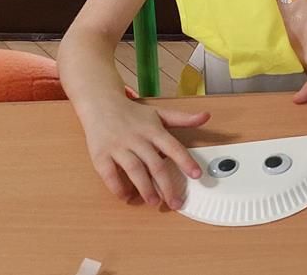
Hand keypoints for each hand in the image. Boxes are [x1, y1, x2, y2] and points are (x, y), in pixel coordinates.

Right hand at [80, 99, 209, 209]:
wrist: (101, 104)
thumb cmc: (133, 113)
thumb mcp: (160, 113)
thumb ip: (183, 119)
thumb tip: (206, 116)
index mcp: (153, 130)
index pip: (173, 147)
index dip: (186, 161)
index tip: (197, 175)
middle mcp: (137, 139)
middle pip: (155, 165)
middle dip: (167, 186)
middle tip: (175, 202)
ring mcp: (118, 147)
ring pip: (134, 170)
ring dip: (145, 188)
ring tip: (154, 201)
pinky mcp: (101, 155)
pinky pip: (109, 174)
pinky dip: (117, 187)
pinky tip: (126, 196)